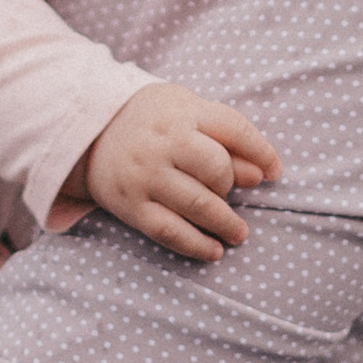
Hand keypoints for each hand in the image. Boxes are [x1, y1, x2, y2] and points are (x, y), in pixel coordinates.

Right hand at [75, 83, 280, 263]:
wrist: (87, 131)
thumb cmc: (152, 121)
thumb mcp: (186, 112)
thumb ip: (224, 138)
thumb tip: (260, 175)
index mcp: (182, 112)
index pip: (234, 129)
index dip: (261, 152)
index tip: (274, 172)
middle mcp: (163, 143)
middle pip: (216, 168)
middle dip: (231, 186)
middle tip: (231, 194)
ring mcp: (146, 175)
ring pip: (197, 204)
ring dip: (226, 224)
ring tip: (238, 233)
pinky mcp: (131, 205)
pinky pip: (169, 231)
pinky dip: (196, 245)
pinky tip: (213, 251)